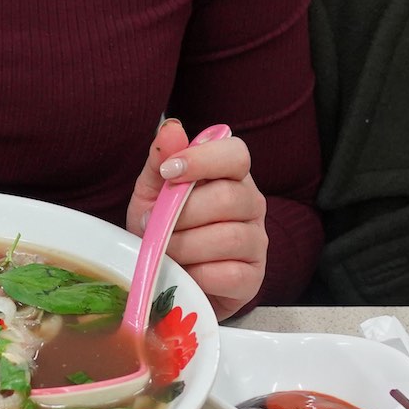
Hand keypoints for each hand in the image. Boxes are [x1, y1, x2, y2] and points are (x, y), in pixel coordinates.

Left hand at [125, 118, 268, 319]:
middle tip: (153, 225)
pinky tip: (185, 273)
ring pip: (230, 237)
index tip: (168, 172)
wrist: (167, 279)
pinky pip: (230, 274)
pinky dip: (199, 274)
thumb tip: (171, 128)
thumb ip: (160, 161)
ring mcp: (257, 242)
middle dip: (182, 213)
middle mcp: (252, 204)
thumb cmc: (163, 229)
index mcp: (230, 176)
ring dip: (186, 246)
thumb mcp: (152, 193)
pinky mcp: (253, 279)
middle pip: (229, 198)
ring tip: (165, 251)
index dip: (202, 159)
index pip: (236, 154)